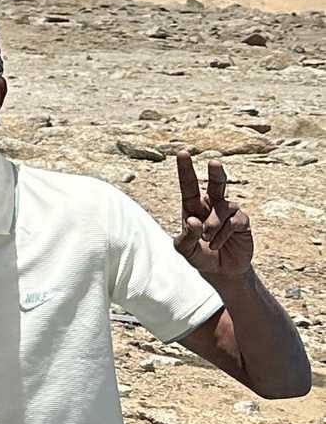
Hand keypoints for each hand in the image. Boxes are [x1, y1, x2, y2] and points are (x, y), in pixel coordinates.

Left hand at [175, 151, 254, 291]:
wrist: (220, 271)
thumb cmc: (198, 255)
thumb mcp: (185, 249)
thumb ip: (187, 236)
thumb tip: (194, 220)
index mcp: (193, 206)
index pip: (189, 185)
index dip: (186, 169)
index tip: (182, 152)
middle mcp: (212, 204)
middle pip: (217, 183)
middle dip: (216, 172)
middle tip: (213, 162)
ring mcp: (229, 212)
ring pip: (223, 208)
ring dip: (213, 225)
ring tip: (208, 239)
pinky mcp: (242, 222)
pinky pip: (234, 222)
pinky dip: (223, 234)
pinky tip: (217, 244)